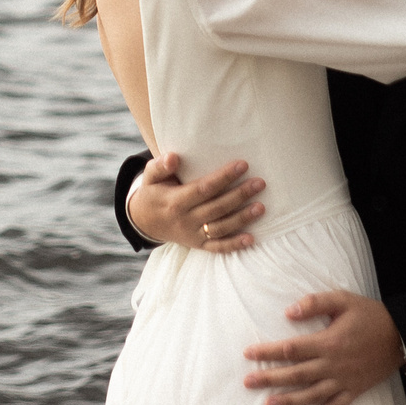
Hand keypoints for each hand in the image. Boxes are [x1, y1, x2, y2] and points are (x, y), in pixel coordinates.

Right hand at [127, 152, 263, 252]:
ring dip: (242, 219)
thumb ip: (160, 166)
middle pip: (217, 208)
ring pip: (221, 228)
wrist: (144, 221)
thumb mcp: (150, 177)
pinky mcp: (198, 245)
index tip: (243, 164)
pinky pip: (217, 247)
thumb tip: (173, 157)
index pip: (203, 189)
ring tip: (261, 207)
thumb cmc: (153, 192)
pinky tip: (252, 239)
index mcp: (175, 201)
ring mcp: (192, 235)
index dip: (223, 177)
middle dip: (240, 195)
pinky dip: (234, 245)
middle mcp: (185, 220)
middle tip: (260, 183)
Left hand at [242, 291, 403, 404]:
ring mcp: (343, 381)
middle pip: (296, 374)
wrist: (402, 336)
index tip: (249, 354)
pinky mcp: (354, 391)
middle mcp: (332, 365)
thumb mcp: (343, 300)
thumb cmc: (370, 315)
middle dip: (270, 378)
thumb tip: (289, 312)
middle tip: (248, 383)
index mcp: (328, 342)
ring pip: (311, 395)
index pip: (291, 349)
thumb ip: (315, 303)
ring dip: (288, 401)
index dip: (268, 352)